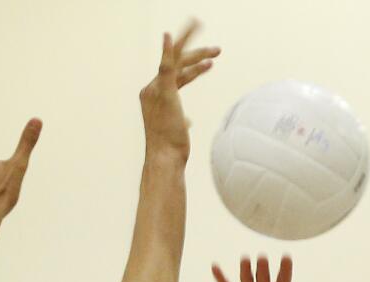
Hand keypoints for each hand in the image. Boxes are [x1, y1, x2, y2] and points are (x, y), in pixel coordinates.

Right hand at [139, 21, 219, 159]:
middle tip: (215, 47)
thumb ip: (180, 121)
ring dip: (198, 53)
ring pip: (177, 62)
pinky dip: (168, 50)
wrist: (165, 158)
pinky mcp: (163, 92)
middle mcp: (151, 90)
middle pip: (175, 63)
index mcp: (154, 96)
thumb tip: (187, 122)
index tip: (208, 64)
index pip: (174, 75)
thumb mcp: (178, 131)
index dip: (192, 69)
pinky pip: (166, 66)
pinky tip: (170, 35)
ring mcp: (156, 90)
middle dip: (194, 51)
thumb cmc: (171, 150)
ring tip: (218, 50)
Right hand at [214, 256, 311, 281]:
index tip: (286, 257)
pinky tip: (215, 267)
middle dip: (263, 267)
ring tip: (245, 260)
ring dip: (246, 269)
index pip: (283, 278)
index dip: (285, 267)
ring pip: (247, 278)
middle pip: (264, 276)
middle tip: (263, 259)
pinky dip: (220, 278)